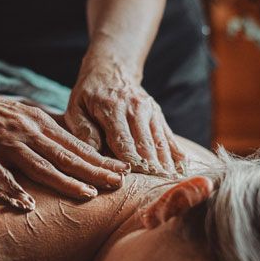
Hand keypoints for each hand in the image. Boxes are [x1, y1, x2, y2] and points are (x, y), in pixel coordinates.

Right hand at [0, 82, 129, 210]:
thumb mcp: (24, 118)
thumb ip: (46, 133)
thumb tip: (73, 149)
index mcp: (39, 124)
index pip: (76, 146)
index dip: (101, 160)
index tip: (124, 172)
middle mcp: (26, 131)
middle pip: (65, 155)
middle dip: (94, 170)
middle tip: (119, 184)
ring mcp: (3, 140)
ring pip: (38, 164)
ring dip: (64, 180)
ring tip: (87, 194)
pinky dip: (13, 189)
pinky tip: (27, 203)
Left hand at [64, 60, 185, 176]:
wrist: (111, 69)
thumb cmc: (88, 95)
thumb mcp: (76, 108)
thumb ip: (84, 131)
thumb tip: (95, 154)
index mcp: (112, 108)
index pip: (123, 142)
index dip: (129, 164)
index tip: (133, 182)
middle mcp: (135, 108)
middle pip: (146, 145)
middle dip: (150, 169)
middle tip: (154, 191)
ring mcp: (150, 110)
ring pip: (160, 143)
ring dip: (165, 165)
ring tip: (169, 185)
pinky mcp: (158, 114)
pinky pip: (168, 136)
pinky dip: (176, 153)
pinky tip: (182, 169)